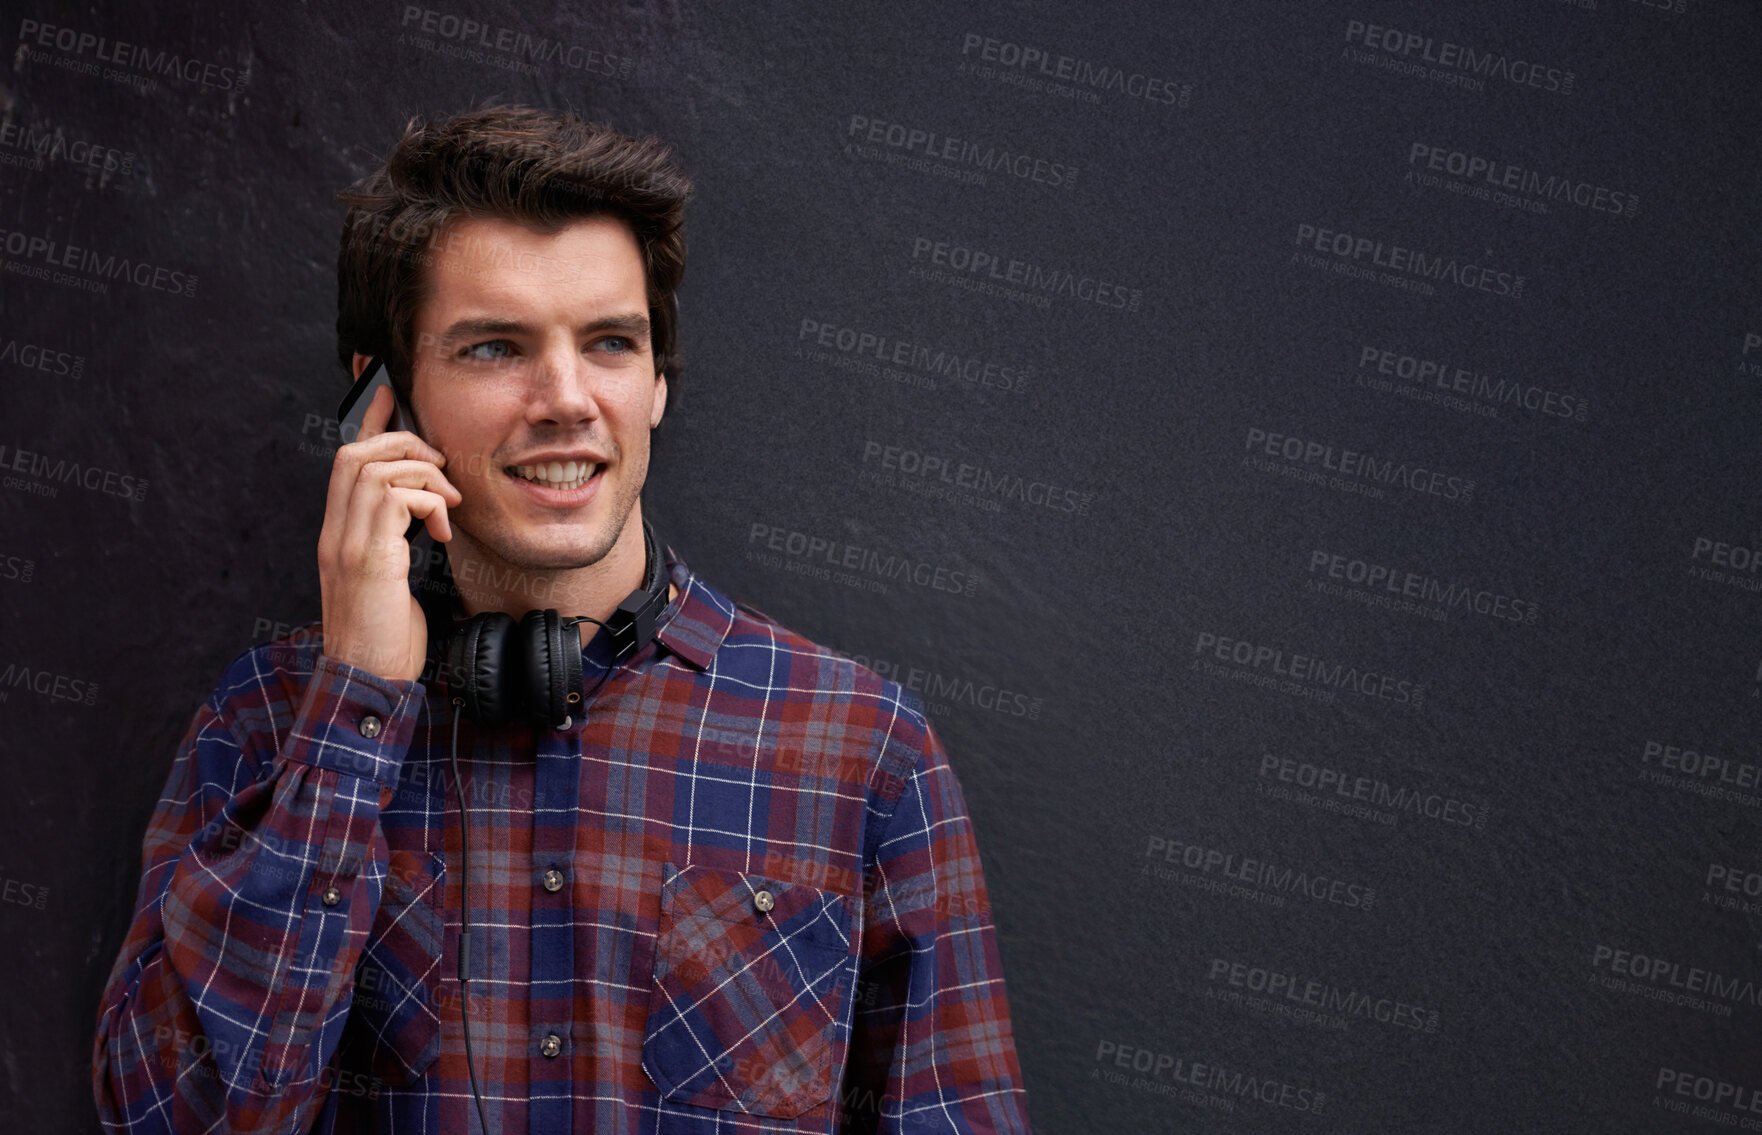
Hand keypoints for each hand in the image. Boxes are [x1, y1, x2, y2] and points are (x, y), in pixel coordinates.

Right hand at [317, 384, 462, 681]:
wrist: (367, 683)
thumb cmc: (385, 639)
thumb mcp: (392, 581)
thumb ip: (396, 544)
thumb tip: (425, 516)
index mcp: (340, 536)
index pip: (346, 463)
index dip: (369, 424)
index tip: (390, 395)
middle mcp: (335, 534)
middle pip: (355, 453)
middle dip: (403, 444)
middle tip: (441, 469)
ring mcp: (346, 544)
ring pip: (374, 467)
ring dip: (423, 475)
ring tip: (447, 505)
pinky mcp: (367, 558)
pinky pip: (394, 497)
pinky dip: (428, 502)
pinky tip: (442, 529)